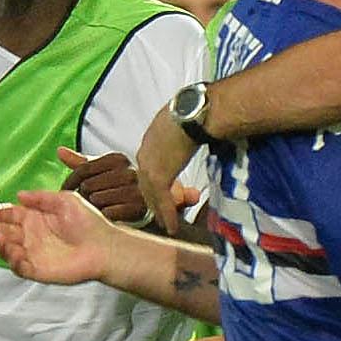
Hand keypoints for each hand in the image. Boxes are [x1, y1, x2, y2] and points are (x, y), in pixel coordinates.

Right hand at [0, 187, 121, 285]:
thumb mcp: (66, 201)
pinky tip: (16, 253)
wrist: (106, 247)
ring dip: (0, 245)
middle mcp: (30, 236)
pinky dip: (13, 262)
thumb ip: (42, 197)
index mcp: (34, 218)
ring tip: (2, 238)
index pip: (8, 215)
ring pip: (7, 251)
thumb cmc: (89, 223)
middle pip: (2, 233)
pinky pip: (19, 268)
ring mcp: (33, 254)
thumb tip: (19, 194)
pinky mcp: (39, 270)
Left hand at [60, 146, 151, 225]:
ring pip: (96, 200)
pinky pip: (109, 213)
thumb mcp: (105, 171)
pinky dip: (105, 216)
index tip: (64, 191)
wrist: (155, 205)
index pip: (83, 169)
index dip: (70, 182)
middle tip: (85, 204)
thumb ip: (83, 163)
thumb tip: (60, 151)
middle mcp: (128, 172)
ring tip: (98, 210)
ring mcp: (135, 190)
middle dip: (83, 197)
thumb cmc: (123, 188)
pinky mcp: (139, 207)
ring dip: (93, 208)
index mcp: (118, 160)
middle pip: (88, 185)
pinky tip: (108, 216)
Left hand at [135, 105, 196, 227]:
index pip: (148, 168)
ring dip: (160, 211)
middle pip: (145, 184)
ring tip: (166, 225)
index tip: (162, 193)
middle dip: (154, 201)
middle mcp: (144, 154)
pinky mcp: (158, 177)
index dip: (154, 183)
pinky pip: (162, 201)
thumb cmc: (193, 112)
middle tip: (162, 214)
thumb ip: (181, 132)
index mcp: (150, 140)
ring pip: (151, 196)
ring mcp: (148, 167)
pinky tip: (172, 228)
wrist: (193, 114)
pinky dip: (168, 216)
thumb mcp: (181, 121)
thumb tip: (196, 129)